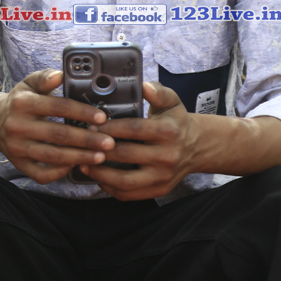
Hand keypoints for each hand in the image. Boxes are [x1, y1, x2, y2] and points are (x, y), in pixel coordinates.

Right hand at [0, 69, 113, 184]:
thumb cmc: (19, 102)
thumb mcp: (28, 84)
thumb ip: (45, 78)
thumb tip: (60, 74)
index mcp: (23, 103)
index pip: (57, 107)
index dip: (82, 112)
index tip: (101, 118)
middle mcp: (18, 126)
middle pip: (58, 135)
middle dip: (87, 140)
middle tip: (109, 142)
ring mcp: (18, 147)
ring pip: (52, 156)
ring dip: (79, 157)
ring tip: (100, 157)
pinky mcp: (18, 164)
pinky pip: (41, 174)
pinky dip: (59, 172)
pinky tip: (76, 166)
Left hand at [81, 82, 197, 200]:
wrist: (198, 146)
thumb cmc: (176, 121)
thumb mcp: (171, 102)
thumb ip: (157, 92)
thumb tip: (142, 86)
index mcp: (168, 131)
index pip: (134, 129)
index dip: (111, 127)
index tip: (92, 125)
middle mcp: (167, 156)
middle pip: (126, 154)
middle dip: (100, 148)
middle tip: (82, 143)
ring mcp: (163, 176)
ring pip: (126, 181)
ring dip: (100, 174)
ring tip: (83, 164)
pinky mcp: (159, 190)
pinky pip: (130, 195)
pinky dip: (110, 189)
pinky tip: (98, 178)